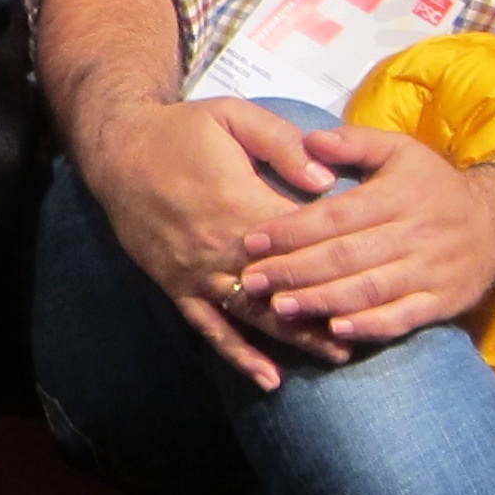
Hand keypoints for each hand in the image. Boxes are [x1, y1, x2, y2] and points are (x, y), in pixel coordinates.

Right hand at [74, 94, 345, 388]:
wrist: (117, 151)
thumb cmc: (180, 131)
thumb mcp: (233, 116)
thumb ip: (282, 142)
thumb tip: (326, 179)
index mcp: (240, 204)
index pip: (302, 241)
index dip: (339, 256)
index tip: (378, 271)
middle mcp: (220, 248)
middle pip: (285, 287)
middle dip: (328, 308)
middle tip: (374, 327)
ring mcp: (197, 274)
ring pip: (255, 315)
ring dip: (297, 337)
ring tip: (338, 354)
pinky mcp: (177, 287)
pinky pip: (210, 329)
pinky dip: (239, 356)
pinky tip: (268, 378)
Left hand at [232, 126, 494, 345]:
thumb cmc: (434, 185)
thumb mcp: (401, 151)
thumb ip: (355, 142)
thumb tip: (310, 139)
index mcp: (399, 195)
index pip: (337, 216)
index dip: (293, 230)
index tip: (252, 240)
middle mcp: (415, 234)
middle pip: (347, 256)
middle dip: (295, 270)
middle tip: (251, 279)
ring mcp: (431, 271)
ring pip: (370, 290)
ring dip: (322, 302)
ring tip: (280, 308)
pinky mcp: (442, 301)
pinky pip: (404, 317)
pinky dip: (370, 326)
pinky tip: (336, 330)